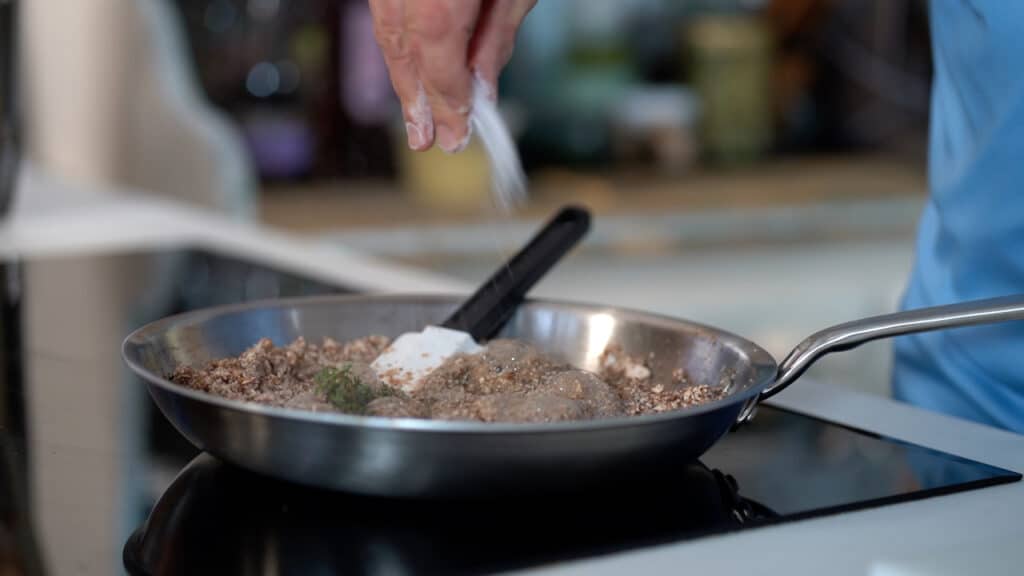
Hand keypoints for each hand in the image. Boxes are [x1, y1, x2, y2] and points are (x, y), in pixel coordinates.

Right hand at [369, 0, 536, 151]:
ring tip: (414, 113)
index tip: (456, 134)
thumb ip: (496, 40)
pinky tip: (409, 64)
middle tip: (424, 139)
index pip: (439, 70)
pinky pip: (386, 9)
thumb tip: (482, 89)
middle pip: (404, 54)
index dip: (448, 106)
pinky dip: (399, 39)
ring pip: (387, 31)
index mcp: (438, 1)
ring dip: (402, 74)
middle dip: (416, 100)